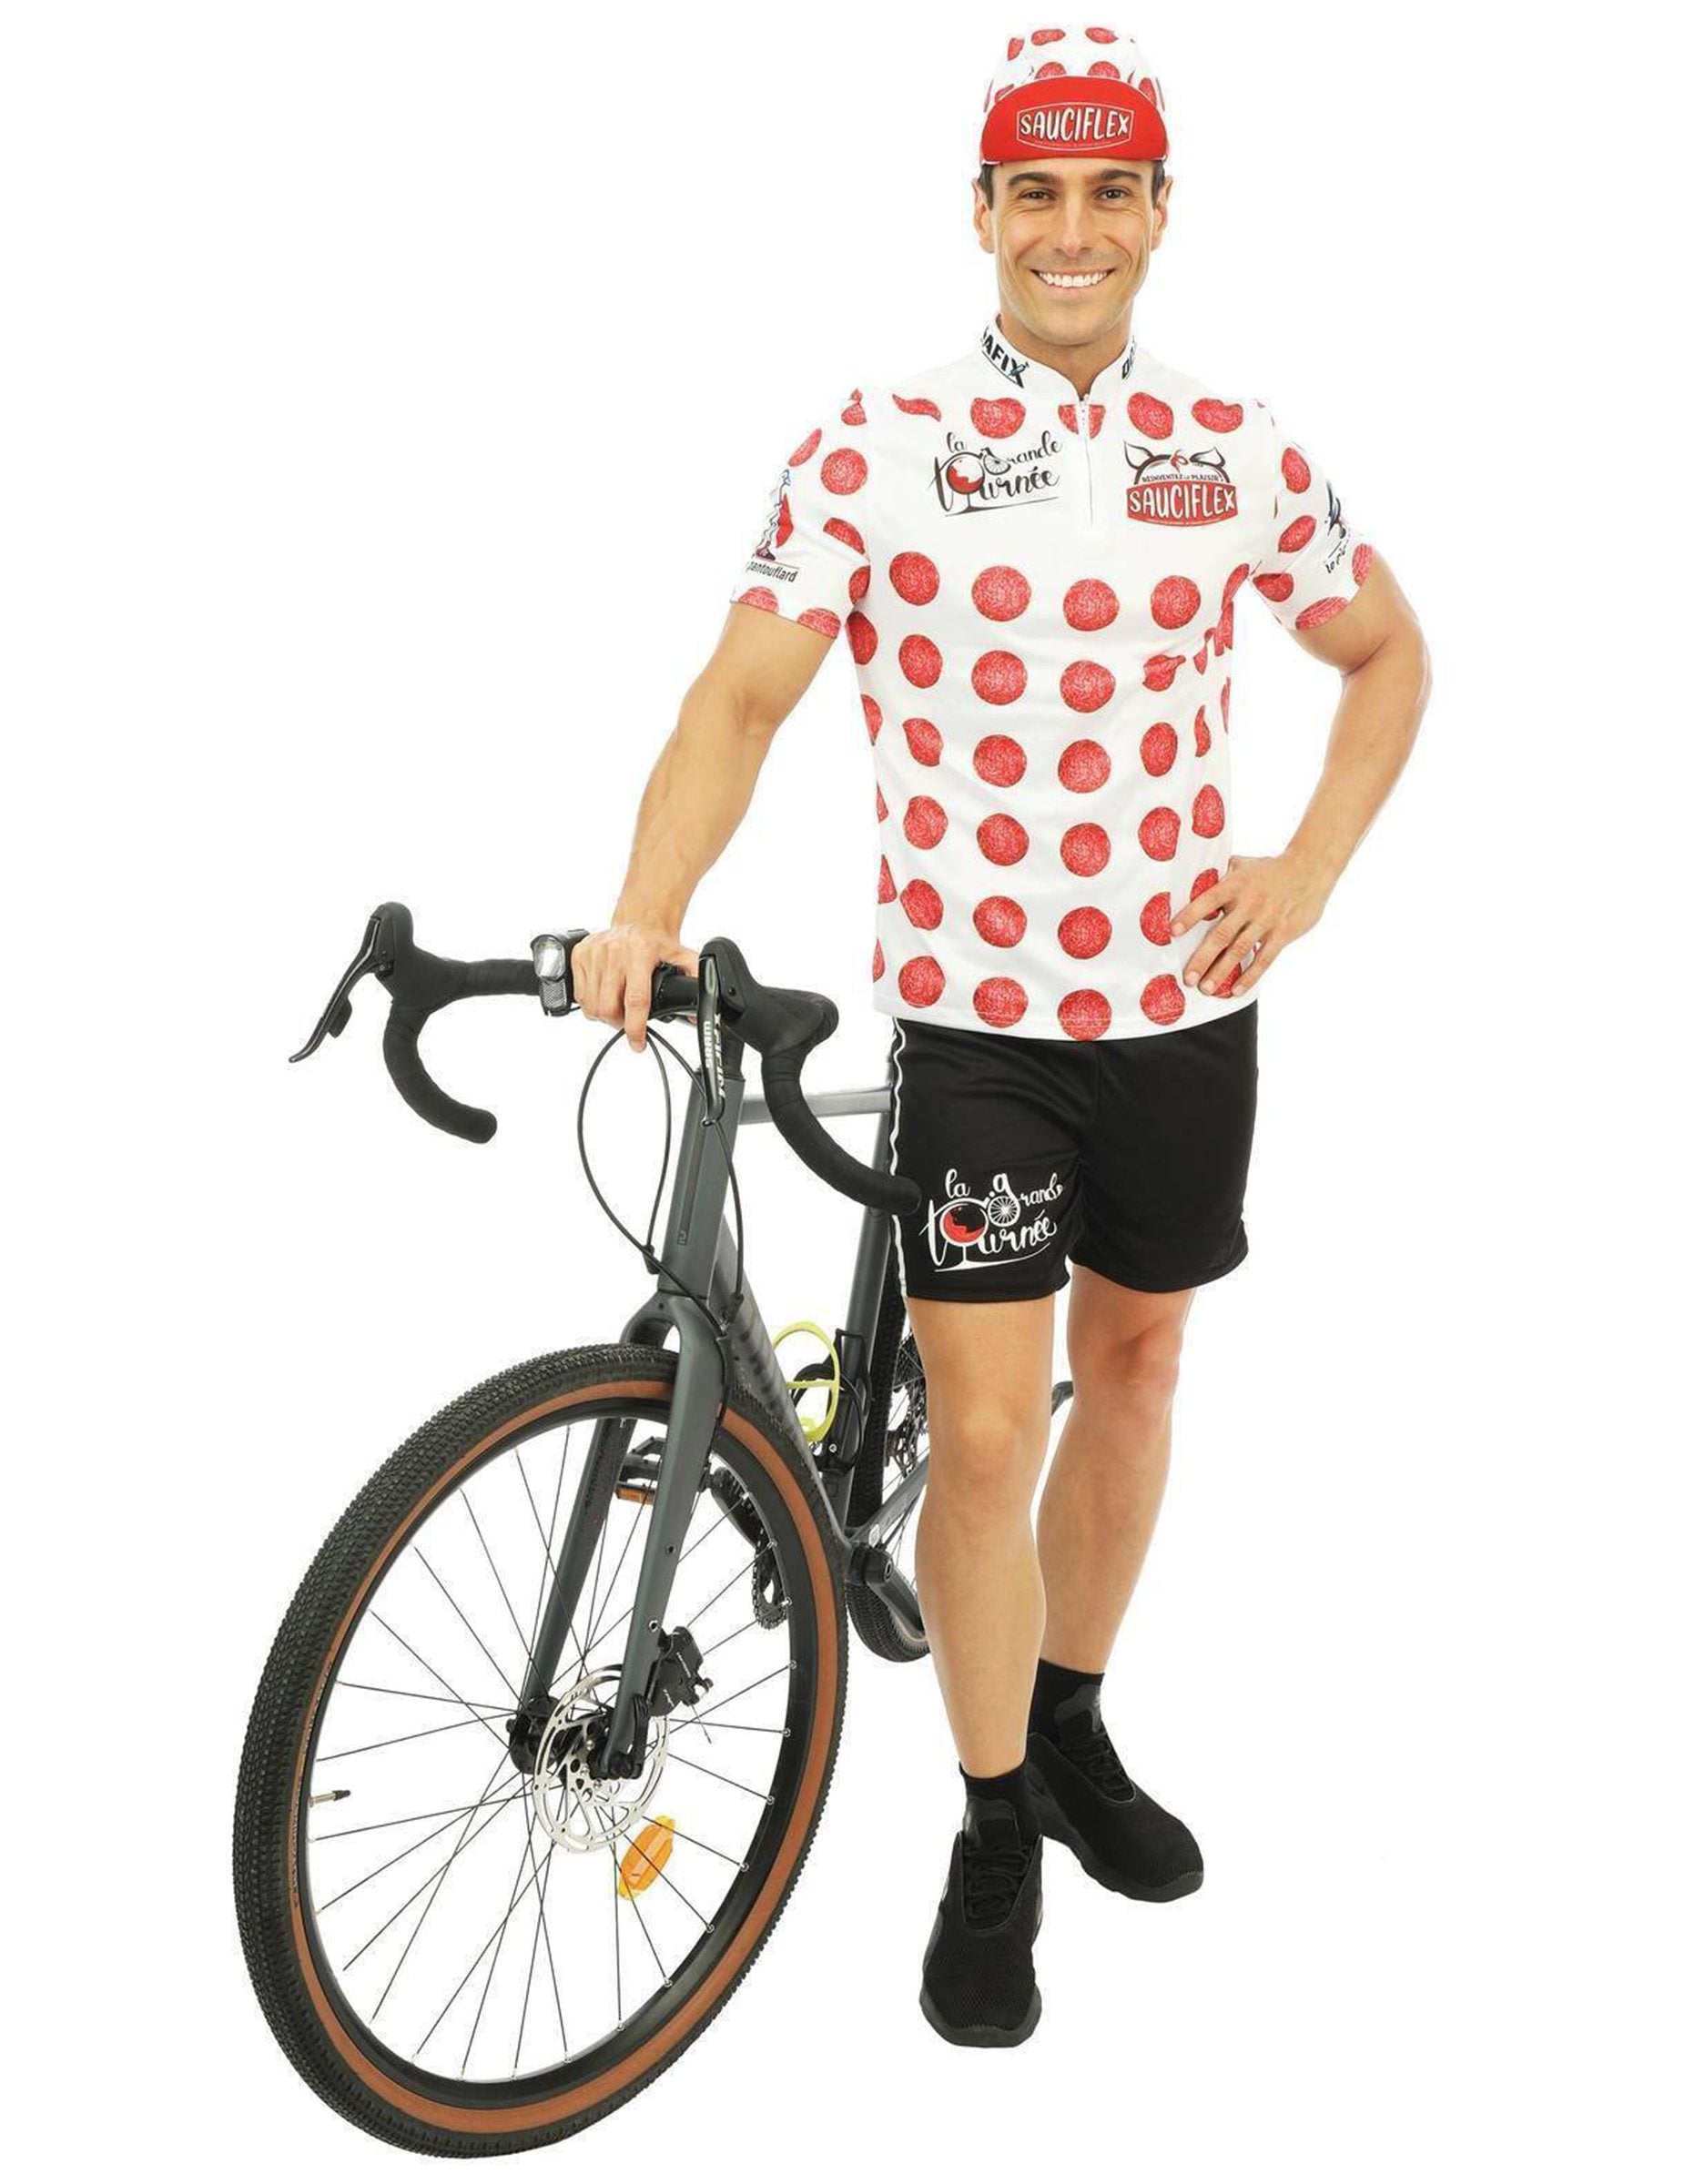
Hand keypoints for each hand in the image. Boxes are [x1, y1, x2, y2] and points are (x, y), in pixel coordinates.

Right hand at [570, 920, 700, 1052]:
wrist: (638, 919)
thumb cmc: (656, 941)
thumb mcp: (681, 956)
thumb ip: (694, 977)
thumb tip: (699, 1005)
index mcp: (640, 953)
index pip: (635, 1000)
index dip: (635, 1027)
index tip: (638, 1043)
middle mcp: (614, 952)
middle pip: (609, 1008)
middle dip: (618, 1024)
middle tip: (628, 1023)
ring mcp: (594, 953)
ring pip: (591, 1005)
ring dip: (604, 1016)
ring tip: (617, 1010)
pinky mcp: (580, 955)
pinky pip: (579, 994)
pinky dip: (590, 1005)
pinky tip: (604, 998)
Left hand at [1169, 852, 1331, 998]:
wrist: (1309, 870)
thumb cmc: (1269, 869)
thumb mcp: (1243, 865)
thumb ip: (1220, 875)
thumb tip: (1192, 882)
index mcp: (1235, 885)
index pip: (1208, 901)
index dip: (1190, 915)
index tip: (1173, 931)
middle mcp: (1249, 904)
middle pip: (1221, 935)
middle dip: (1202, 958)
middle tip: (1188, 978)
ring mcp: (1266, 921)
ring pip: (1240, 950)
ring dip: (1222, 971)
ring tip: (1206, 988)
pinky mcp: (1282, 933)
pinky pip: (1264, 959)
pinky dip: (1250, 976)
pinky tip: (1236, 990)